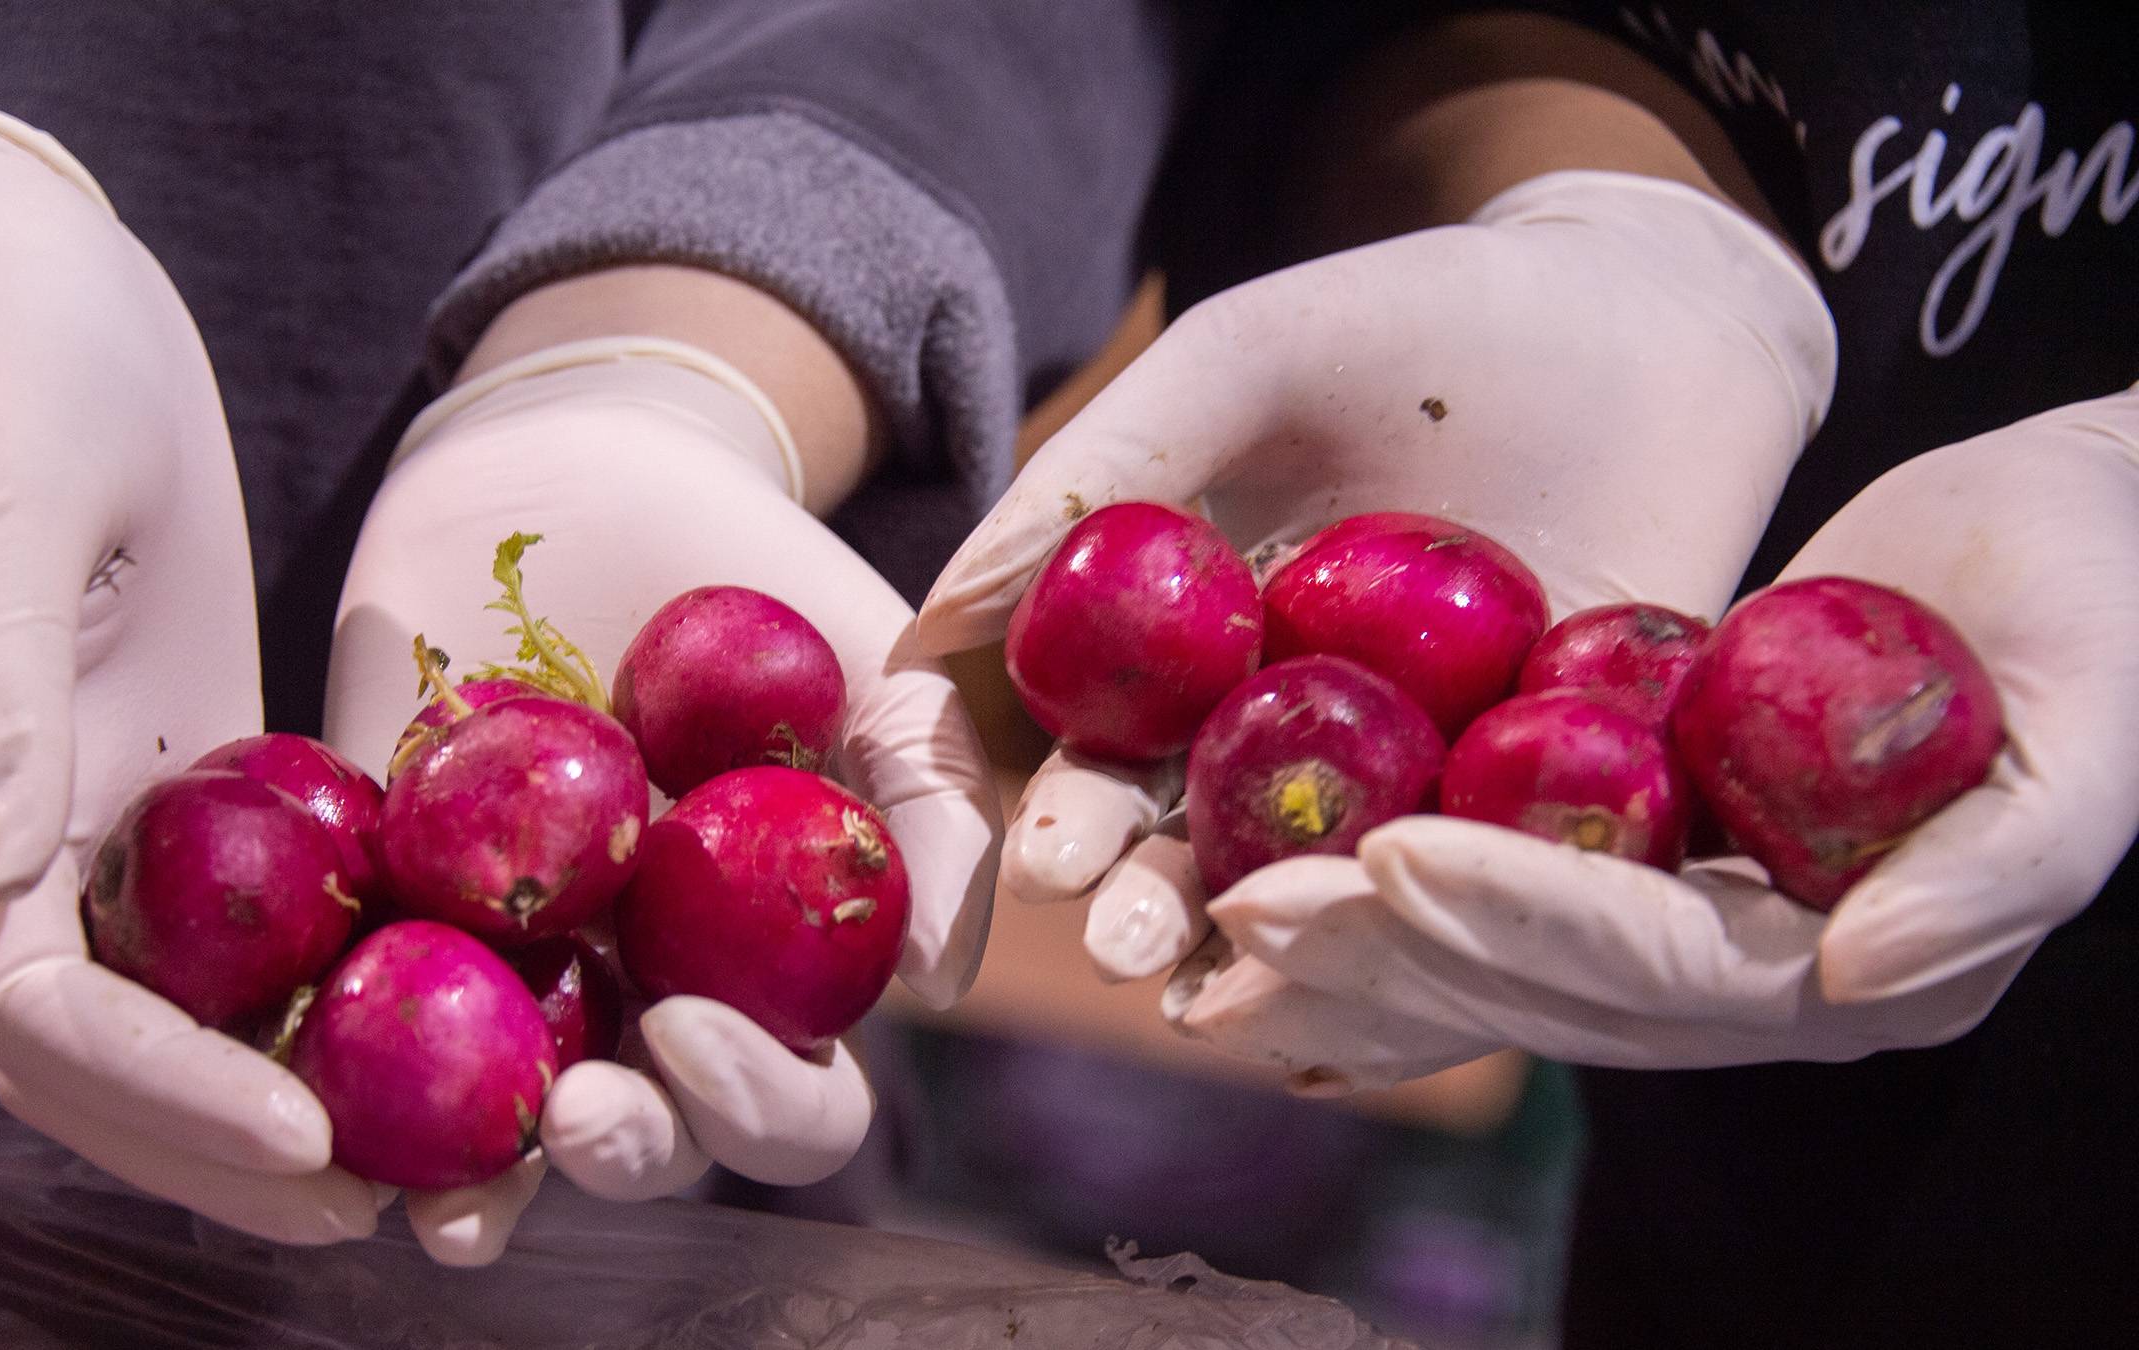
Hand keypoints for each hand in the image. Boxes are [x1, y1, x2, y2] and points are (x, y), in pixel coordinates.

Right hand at [0, 99, 378, 1237]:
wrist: (7, 269)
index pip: (48, 1019)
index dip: (168, 1098)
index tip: (312, 1141)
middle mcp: (31, 841)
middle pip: (127, 1058)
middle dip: (244, 1148)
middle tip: (405, 1202)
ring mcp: (120, 810)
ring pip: (202, 1002)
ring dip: (306, 1086)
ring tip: (449, 1147)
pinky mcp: (202, 760)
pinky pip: (270, 903)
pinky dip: (343, 974)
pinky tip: (461, 1001)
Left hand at [324, 339, 999, 1262]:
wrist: (570, 461)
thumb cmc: (749, 569)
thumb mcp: (873, 658)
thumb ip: (932, 795)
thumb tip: (931, 980)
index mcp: (765, 972)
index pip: (790, 1102)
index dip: (757, 1106)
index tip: (689, 1030)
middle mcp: (636, 998)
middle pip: (644, 1141)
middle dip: (618, 1155)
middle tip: (575, 1115)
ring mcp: (501, 970)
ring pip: (491, 1130)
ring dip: (473, 1183)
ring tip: (441, 1206)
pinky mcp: (372, 914)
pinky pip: (340, 1020)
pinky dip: (319, 1071)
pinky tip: (296, 1087)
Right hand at [915, 170, 1834, 988]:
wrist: (1656, 315)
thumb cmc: (1420, 322)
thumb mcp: (1245, 366)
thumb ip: (1098, 474)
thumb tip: (933, 622)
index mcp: (1193, 665)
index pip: (1099, 763)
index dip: (1060, 818)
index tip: (1035, 862)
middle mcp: (1294, 746)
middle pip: (1201, 851)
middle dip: (1149, 904)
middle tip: (1121, 938)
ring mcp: (1428, 786)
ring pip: (1341, 897)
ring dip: (1285, 950)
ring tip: (1240, 982)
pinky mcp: (1568, 810)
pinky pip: (1507, 892)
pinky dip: (1460, 940)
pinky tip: (1422, 978)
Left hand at [1191, 388, 2138, 1086]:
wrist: (2067, 546)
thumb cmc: (2098, 607)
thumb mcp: (2091, 730)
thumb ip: (2000, 869)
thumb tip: (1858, 980)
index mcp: (1863, 970)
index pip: (1670, 965)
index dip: (1532, 917)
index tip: (1397, 854)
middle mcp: (1760, 978)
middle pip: (1553, 990)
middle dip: (1401, 949)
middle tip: (1249, 903)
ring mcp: (1687, 932)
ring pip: (1497, 962)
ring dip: (1358, 944)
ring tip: (1213, 913)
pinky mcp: (1634, 860)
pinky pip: (1488, 891)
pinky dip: (1381, 894)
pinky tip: (1252, 884)